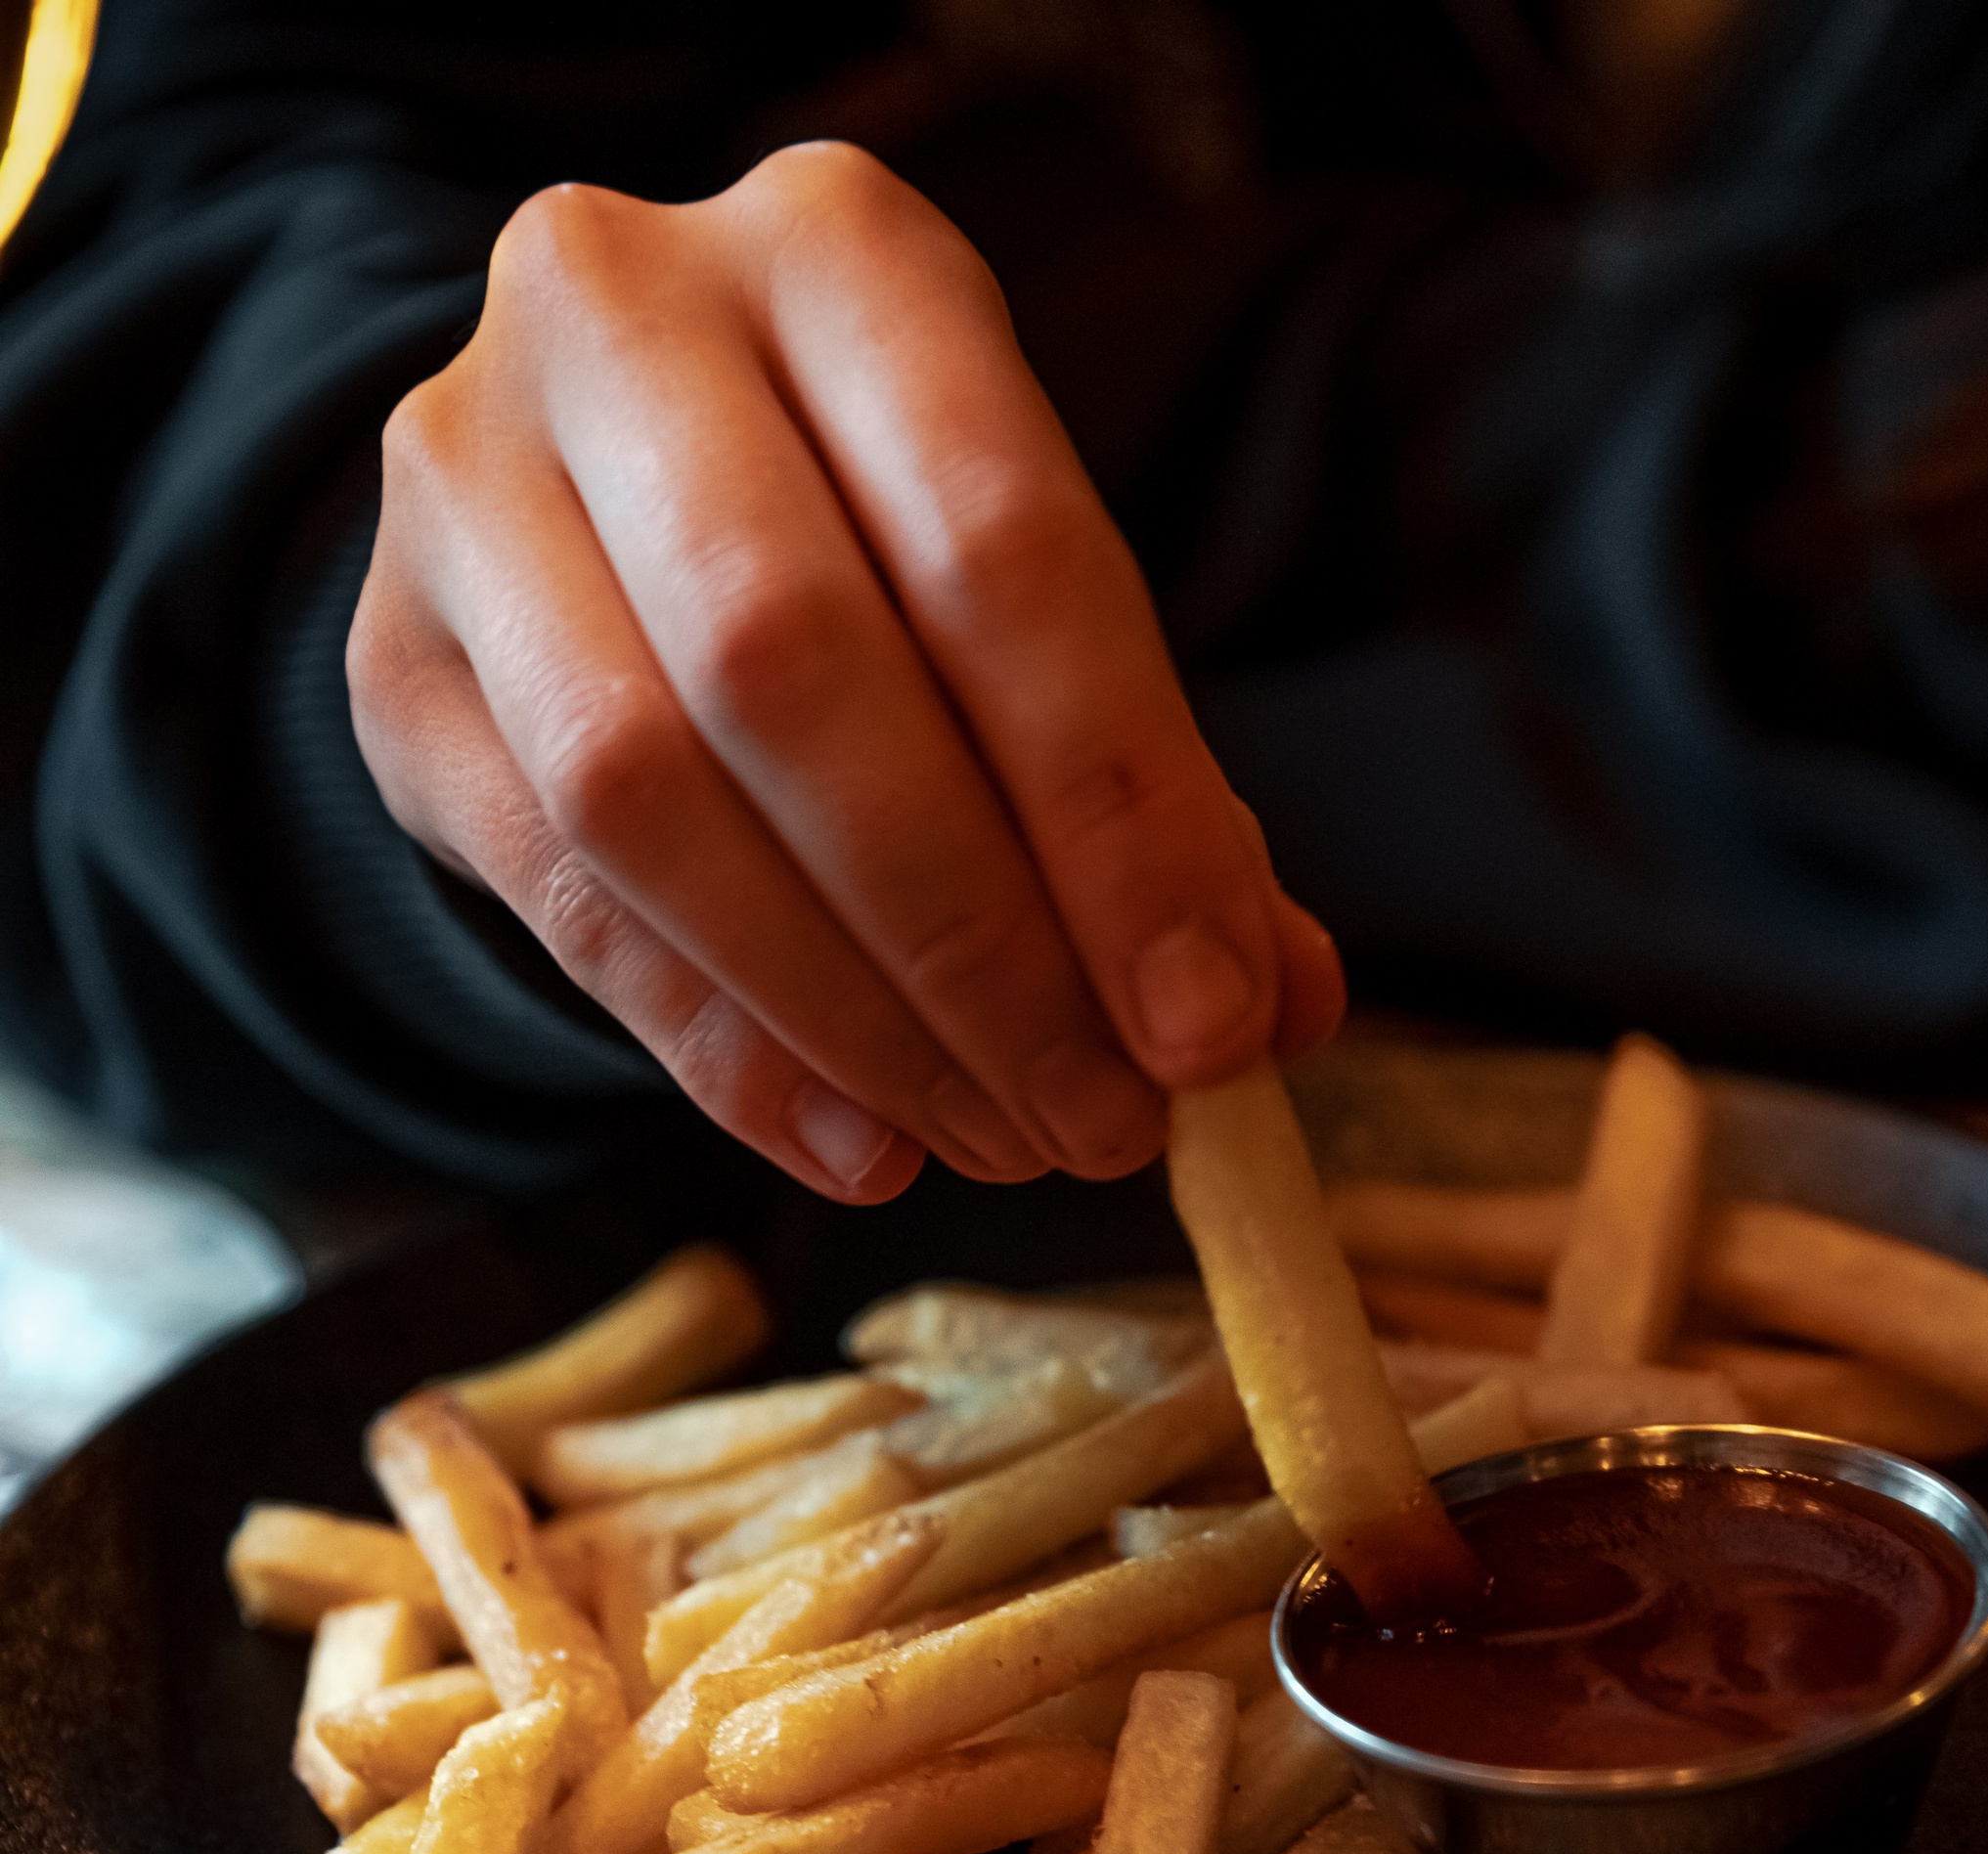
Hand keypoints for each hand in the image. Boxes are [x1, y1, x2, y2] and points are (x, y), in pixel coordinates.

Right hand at [349, 144, 1343, 1204]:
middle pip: (795, 667)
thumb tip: (1269, 1009)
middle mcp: (620, 319)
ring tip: (995, 1139)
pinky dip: (728, 1052)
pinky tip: (859, 1140)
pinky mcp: (391, 667)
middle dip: (978, 941)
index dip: (1120, 816)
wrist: (605, 499)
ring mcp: (466, 485)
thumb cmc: (879, 549)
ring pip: (647, 794)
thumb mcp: (1036, 609)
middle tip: (1101, 1117)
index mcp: (841, 252)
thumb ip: (1164, 791)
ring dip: (851, 1017)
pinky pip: (562, 900)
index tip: (1209, 1021)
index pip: (998, 550)